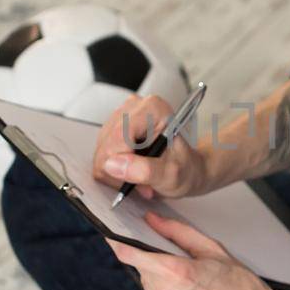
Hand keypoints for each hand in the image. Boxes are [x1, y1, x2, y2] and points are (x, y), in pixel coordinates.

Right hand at [92, 94, 210, 199]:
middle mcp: (133, 107)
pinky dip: (115, 170)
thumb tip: (114, 165)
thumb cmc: (186, 169)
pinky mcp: (112, 129)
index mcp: (152, 109)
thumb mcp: (172, 174)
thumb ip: (145, 170)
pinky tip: (133, 171)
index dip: (122, 165)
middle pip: (106, 146)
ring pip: (101, 153)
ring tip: (142, 176)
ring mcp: (120, 117)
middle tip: (144, 181)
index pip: (117, 139)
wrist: (189, 169)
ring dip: (118, 172)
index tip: (140, 177)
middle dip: (121, 171)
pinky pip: (101, 156)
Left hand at [106, 212, 269, 289]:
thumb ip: (178, 233)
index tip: (111, 233)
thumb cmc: (242, 287)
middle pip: (145, 271)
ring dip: (164, 286)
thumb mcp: (214, 251)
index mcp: (175, 272)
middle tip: (186, 267)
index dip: (117, 241)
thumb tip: (151, 220)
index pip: (130, 253)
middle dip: (158, 265)